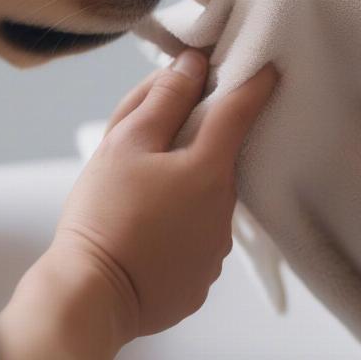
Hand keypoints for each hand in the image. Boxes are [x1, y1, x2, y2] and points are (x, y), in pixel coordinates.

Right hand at [0, 51, 276, 358]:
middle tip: (149, 142)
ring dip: (183, 184)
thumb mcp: (126, 142)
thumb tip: (193, 65)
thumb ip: (163, 99)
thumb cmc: (105, 212)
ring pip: (204, 198)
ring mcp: (215, 250)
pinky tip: (145, 230)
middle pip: (217, 157)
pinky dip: (179, 222)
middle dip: (194, 141)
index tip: (269, 67)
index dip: (255, 84)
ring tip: (138, 195)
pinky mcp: (201, 276)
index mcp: (209, 169)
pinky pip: (196, 234)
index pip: (241, 111)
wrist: (92, 294)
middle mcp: (224, 209)